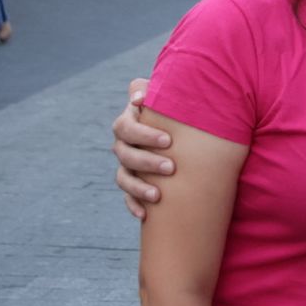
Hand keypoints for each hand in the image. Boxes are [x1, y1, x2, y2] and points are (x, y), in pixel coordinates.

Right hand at [113, 78, 173, 218]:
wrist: (182, 133)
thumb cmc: (177, 111)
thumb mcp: (170, 98)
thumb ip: (158, 91)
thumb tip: (139, 94)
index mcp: (130, 121)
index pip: (126, 127)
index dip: (143, 134)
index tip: (168, 140)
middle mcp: (124, 143)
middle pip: (125, 153)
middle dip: (147, 161)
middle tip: (171, 167)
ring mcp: (126, 164)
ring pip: (123, 177)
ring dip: (138, 187)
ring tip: (158, 195)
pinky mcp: (132, 183)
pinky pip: (127, 197)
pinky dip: (133, 205)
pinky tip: (145, 215)